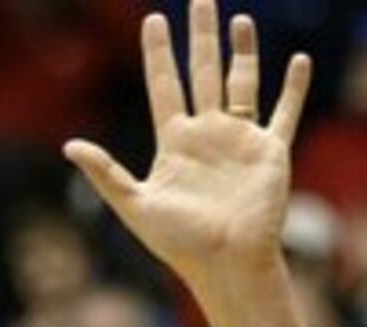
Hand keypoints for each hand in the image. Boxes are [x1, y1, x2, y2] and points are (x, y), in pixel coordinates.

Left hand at [64, 3, 318, 326]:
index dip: (159, 54)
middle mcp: (207, 135)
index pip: (165, 87)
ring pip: (242, 81)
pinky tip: (297, 61)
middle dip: (201, 36)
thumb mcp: (135, 205)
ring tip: (238, 19)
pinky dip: (293, 88)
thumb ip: (105, 174)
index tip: (153, 20)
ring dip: (242, 51)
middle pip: (203, 73)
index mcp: (174, 144)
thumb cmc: (180, 243)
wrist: (226, 263)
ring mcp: (240, 140)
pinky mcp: (270, 150)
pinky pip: (284, 112)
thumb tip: (68, 146)